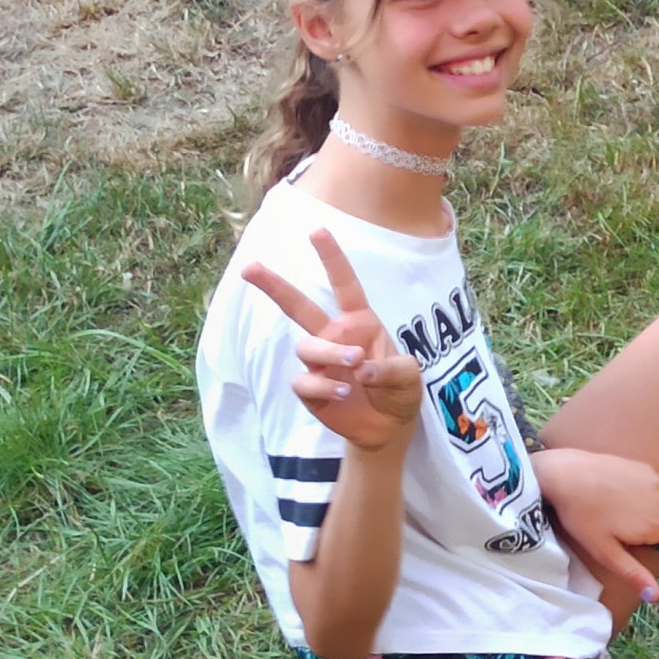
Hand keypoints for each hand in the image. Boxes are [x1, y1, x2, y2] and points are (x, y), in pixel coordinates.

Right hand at [244, 230, 420, 454]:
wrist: (388, 428)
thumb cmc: (400, 391)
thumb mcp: (410, 376)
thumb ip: (391, 368)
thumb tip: (360, 367)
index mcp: (361, 322)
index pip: (344, 284)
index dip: (331, 257)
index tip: (316, 230)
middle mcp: (335, 335)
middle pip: (299, 306)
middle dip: (273, 286)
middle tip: (249, 267)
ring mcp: (320, 362)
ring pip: (307, 346)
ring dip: (329, 353)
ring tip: (354, 365)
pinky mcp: (309, 388)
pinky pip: (304, 380)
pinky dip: (323, 385)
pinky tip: (343, 391)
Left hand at [534, 446, 658, 604]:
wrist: (567, 475)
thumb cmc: (584, 518)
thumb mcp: (605, 552)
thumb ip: (634, 573)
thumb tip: (656, 597)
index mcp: (657, 523)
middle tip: (632, 530)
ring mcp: (654, 479)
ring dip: (653, 508)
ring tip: (621, 511)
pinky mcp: (644, 466)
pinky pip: (654, 484)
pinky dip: (644, 491)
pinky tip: (619, 493)